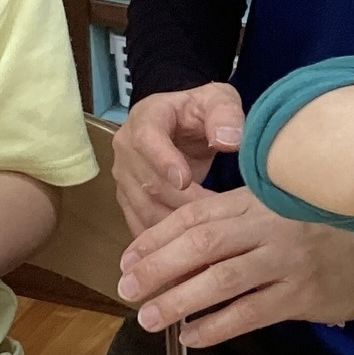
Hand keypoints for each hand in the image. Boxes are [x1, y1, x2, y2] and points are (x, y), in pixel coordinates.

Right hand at [113, 83, 245, 233]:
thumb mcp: (218, 101)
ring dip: (175, 226)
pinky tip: (187, 253)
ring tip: (208, 236)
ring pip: (144, 208)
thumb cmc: (200, 112)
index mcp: (146, 117)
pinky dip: (162, 241)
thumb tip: (229, 141)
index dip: (163, 161)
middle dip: (182, 202)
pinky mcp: (127, 198)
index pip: (147, 139)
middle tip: (216, 217)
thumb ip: (226, 115)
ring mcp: (123, 176)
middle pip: (148, 182)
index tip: (186, 180)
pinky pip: (139, 224)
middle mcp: (126, 147)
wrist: (182, 124)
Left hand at [118, 187, 353, 346]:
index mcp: (255, 199)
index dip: (156, 237)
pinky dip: (216, 327)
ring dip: (180, 300)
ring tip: (150, 318)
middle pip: (203, 243)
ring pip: (223, 280)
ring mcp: (286, 260)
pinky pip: (249, 313)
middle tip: (127, 288)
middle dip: (158, 267)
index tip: (127, 259)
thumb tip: (160, 252)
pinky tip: (191, 336)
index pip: (195, 215)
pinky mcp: (301, 295)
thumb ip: (226, 222)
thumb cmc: (305, 235)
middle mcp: (269, 225)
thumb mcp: (268, 212)